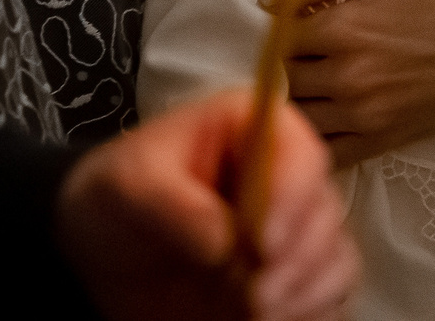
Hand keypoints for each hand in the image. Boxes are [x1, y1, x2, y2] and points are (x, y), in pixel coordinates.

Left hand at [54, 90, 358, 320]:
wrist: (100, 256)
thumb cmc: (113, 200)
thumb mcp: (121, 185)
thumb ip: (168, 201)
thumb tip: (222, 239)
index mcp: (252, 133)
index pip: (300, 153)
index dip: (293, 196)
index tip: (260, 245)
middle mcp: (284, 178)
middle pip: (324, 212)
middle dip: (296, 259)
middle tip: (253, 294)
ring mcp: (291, 230)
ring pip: (335, 256)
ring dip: (304, 291)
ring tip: (253, 313)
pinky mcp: (291, 275)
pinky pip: (329, 294)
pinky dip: (310, 312)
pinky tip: (266, 320)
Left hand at [284, 0, 434, 165]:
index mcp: (348, 26)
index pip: (276, 32)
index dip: (281, 23)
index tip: (297, 17)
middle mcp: (347, 76)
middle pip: (279, 75)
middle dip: (286, 59)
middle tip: (306, 46)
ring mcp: (361, 116)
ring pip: (293, 114)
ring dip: (294, 97)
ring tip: (313, 78)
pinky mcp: (378, 142)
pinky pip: (321, 151)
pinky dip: (311, 138)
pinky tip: (322, 115)